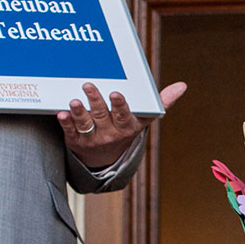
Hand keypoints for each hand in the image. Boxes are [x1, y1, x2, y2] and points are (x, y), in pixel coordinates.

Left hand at [59, 80, 187, 168]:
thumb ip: (162, 102)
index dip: (120, 106)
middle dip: (96, 100)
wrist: (106, 158)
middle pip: (102, 115)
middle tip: (89, 85)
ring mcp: (93, 138)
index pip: (124, 115)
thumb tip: (182, 86)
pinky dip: (66, 123)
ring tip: (74, 101)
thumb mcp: (144, 119)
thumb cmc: (125, 129)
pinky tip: (61, 114)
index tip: (116, 94)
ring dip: (79, 112)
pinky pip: (71, 132)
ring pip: (86, 124)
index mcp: (127, 126)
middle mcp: (110, 133)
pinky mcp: (76, 140)